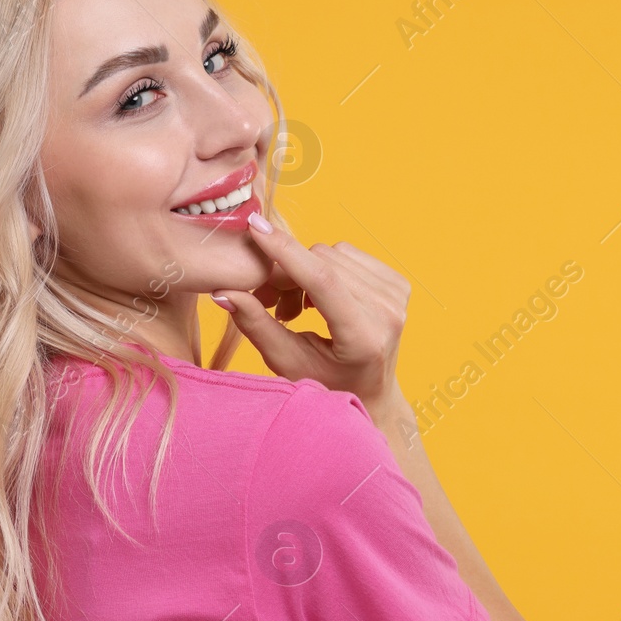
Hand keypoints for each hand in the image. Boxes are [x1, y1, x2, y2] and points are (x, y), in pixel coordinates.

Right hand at [212, 214, 410, 408]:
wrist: (370, 393)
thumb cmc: (325, 384)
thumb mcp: (286, 361)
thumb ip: (255, 324)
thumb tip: (222, 292)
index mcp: (363, 337)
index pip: (322, 280)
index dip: (286, 251)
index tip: (256, 227)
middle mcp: (388, 313)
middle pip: (323, 261)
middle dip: (286, 272)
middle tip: (267, 300)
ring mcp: (397, 297)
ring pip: (333, 252)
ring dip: (304, 271)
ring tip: (296, 307)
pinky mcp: (398, 284)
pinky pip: (348, 253)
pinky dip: (324, 268)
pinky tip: (319, 297)